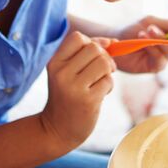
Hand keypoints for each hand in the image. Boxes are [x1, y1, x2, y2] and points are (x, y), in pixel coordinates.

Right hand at [40, 32, 115, 151]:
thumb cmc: (68, 94)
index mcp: (54, 62)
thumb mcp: (69, 71)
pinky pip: (108, 81)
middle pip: (95, 49)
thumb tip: (112, 41)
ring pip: (104, 63)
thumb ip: (88, 53)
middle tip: (102, 70)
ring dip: (108, 72)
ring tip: (101, 82)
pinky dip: (109, 86)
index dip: (92, 42)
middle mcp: (61, 73)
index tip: (95, 54)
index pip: (78, 37)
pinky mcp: (87, 101)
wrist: (57, 130)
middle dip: (104, 57)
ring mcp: (73, 88)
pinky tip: (99, 95)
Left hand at [114, 15, 167, 72]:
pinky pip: (160, 60)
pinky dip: (153, 50)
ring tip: (143, 33)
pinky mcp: (154, 67)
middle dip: (164, 35)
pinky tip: (143, 42)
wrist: (114, 39)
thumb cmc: (131, 29)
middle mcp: (167, 48)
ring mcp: (162, 58)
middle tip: (150, 28)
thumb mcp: (151, 21)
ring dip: (157, 41)